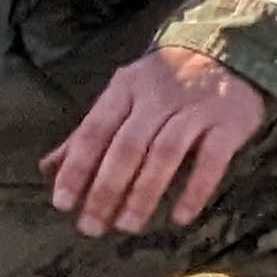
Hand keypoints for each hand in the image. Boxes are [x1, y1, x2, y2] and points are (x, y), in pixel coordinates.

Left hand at [44, 45, 265, 239]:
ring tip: (128, 226)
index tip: (63, 204)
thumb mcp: (124, 97)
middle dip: (106, 189)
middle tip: (92, 227)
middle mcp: (158, 96)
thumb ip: (89, 133)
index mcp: (125, 88)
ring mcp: (195, 108)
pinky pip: (211, 160)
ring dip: (144, 193)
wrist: (229, 49)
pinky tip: (180, 217)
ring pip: (165, 153)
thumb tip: (47, 168)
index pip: (95, 130)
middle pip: (127, 146)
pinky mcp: (229, 122)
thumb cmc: (165, 84)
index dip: (77, 168)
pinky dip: (195, 190)